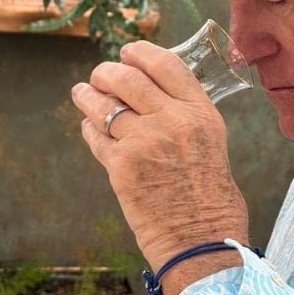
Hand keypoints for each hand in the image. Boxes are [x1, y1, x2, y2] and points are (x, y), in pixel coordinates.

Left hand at [71, 40, 249, 294]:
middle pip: (128, 77)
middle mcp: (172, 119)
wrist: (202, 242)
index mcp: (201, 112)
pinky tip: (89, 128)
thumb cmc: (212, 199)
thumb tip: (153, 94)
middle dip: (107, 72)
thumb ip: (185, 116)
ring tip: (82, 93)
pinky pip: (95, 136)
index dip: (140, 52)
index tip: (128, 52)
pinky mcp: (121, 166)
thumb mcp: (211, 143)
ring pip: (104, 104)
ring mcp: (144, 141)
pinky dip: (89, 129)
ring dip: (88, 95)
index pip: (165, 63)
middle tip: (100, 74)